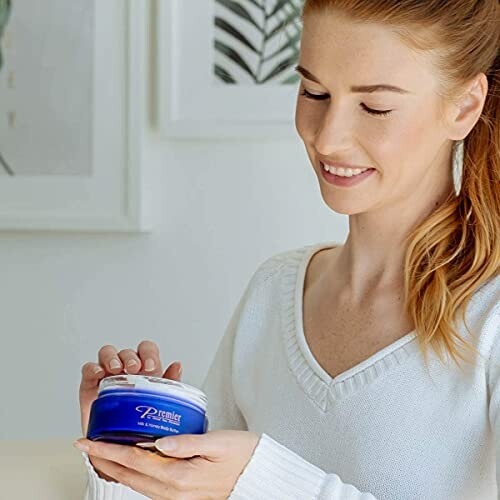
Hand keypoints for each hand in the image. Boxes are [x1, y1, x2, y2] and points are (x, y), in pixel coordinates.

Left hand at [74, 429, 259, 499]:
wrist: (258, 478)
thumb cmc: (243, 455)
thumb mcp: (220, 443)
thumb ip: (188, 442)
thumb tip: (160, 441)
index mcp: (180, 476)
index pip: (134, 460)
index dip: (108, 450)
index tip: (88, 441)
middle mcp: (173, 491)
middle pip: (128, 475)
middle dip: (104, 460)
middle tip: (86, 445)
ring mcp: (176, 496)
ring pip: (135, 483)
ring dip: (115, 468)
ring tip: (102, 453)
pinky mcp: (180, 495)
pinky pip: (147, 486)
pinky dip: (132, 473)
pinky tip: (130, 463)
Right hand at [79, 340, 181, 480]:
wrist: (116, 449)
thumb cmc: (139, 424)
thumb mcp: (157, 405)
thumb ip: (168, 385)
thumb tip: (177, 365)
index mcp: (144, 371)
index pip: (147, 350)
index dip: (148, 353)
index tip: (151, 366)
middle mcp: (125, 370)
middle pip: (127, 352)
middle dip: (131, 357)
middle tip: (134, 369)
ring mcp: (107, 375)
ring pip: (107, 353)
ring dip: (112, 357)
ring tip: (116, 369)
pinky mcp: (90, 384)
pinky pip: (88, 369)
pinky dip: (93, 367)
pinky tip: (99, 373)